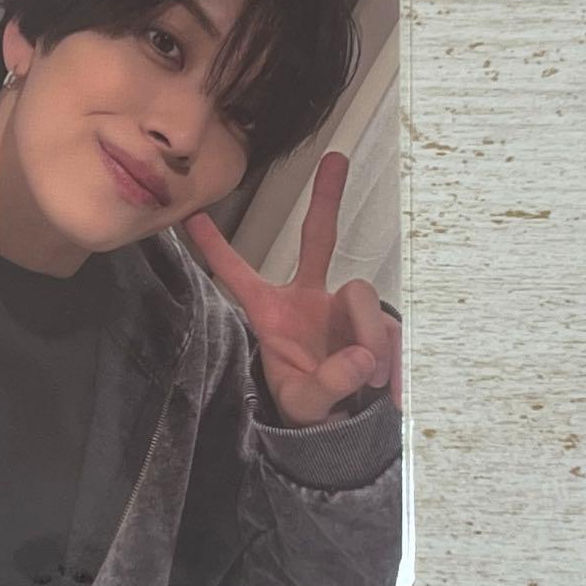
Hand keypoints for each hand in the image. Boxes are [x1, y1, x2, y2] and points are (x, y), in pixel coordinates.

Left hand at [183, 152, 401, 427]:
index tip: (190, 217)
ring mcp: (344, 307)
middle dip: (326, 199)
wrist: (343, 428)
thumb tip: (362, 356)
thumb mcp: (305, 404)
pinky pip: (392, 328)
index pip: (239, 277)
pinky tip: (392, 391)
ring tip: (369, 378)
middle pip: (317, 239)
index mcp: (272, 315)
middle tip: (336, 157)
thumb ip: (328, 384)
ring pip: (361, 294)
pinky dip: (395, 358)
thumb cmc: (308, 409)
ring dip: (369, 333)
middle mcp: (308, 300)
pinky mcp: (377, 323)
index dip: (216, 249)